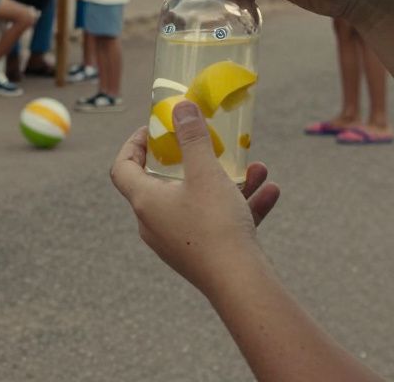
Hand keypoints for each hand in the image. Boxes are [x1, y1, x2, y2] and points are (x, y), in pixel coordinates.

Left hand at [111, 100, 280, 293]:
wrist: (240, 284)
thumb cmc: (215, 225)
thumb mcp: (206, 173)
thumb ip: (193, 138)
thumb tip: (181, 107)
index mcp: (145, 202)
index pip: (123, 168)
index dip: (133, 145)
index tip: (153, 130)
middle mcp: (154, 224)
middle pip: (164, 184)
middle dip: (193, 161)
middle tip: (205, 145)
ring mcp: (177, 242)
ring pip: (199, 202)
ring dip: (228, 182)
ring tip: (256, 168)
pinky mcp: (200, 256)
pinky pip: (217, 222)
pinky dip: (240, 206)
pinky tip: (270, 191)